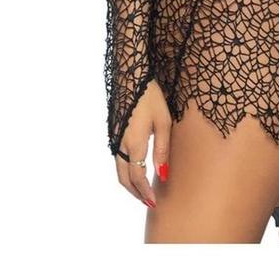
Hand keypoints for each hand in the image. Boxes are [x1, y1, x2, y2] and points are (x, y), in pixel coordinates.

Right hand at [114, 79, 171, 207]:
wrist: (132, 75)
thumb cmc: (151, 96)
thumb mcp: (163, 121)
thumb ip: (162, 149)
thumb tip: (163, 175)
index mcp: (133, 143)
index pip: (137, 177)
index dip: (145, 192)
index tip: (154, 203)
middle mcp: (120, 144)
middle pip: (124, 178)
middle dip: (136, 193)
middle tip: (149, 202)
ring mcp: (115, 138)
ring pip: (119, 170)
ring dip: (130, 184)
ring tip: (143, 190)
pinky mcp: (114, 133)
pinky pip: (118, 159)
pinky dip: (126, 171)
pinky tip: (136, 170)